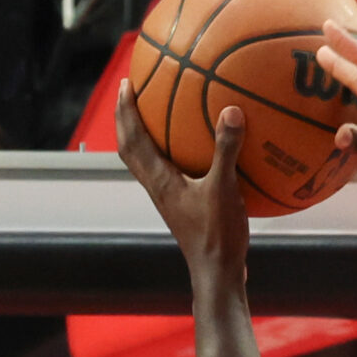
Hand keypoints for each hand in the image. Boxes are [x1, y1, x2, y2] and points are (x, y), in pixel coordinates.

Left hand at [116, 80, 249, 294]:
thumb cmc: (217, 235)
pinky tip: (193, 149)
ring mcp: (168, 198)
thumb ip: (226, 150)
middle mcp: (157, 187)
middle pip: (129, 148)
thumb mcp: (224, 189)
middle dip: (126, 118)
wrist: (217, 273)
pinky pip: (168, 171)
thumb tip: (231, 111)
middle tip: (130, 92)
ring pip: (144, 161)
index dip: (125, 110)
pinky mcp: (181, 206)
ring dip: (142, 135)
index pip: (132, 139)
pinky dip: (171, 153)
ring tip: (153, 113)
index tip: (125, 83)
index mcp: (159, 180)